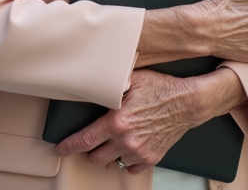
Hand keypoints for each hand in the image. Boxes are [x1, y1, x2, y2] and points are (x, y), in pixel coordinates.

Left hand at [55, 69, 242, 173]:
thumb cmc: (160, 88)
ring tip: (115, 139)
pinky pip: (130, 167)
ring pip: (112, 162)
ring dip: (110, 153)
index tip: (60, 148)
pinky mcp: (151, 158)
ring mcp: (139, 152)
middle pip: (95, 157)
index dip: (68, 146)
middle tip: (92, 140)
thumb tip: (91, 82)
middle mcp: (126, 140)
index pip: (84, 140)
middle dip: (89, 150)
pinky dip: (127, 159)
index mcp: (117, 121)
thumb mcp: (131, 80)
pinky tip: (129, 145)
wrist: (187, 103)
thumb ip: (109, 86)